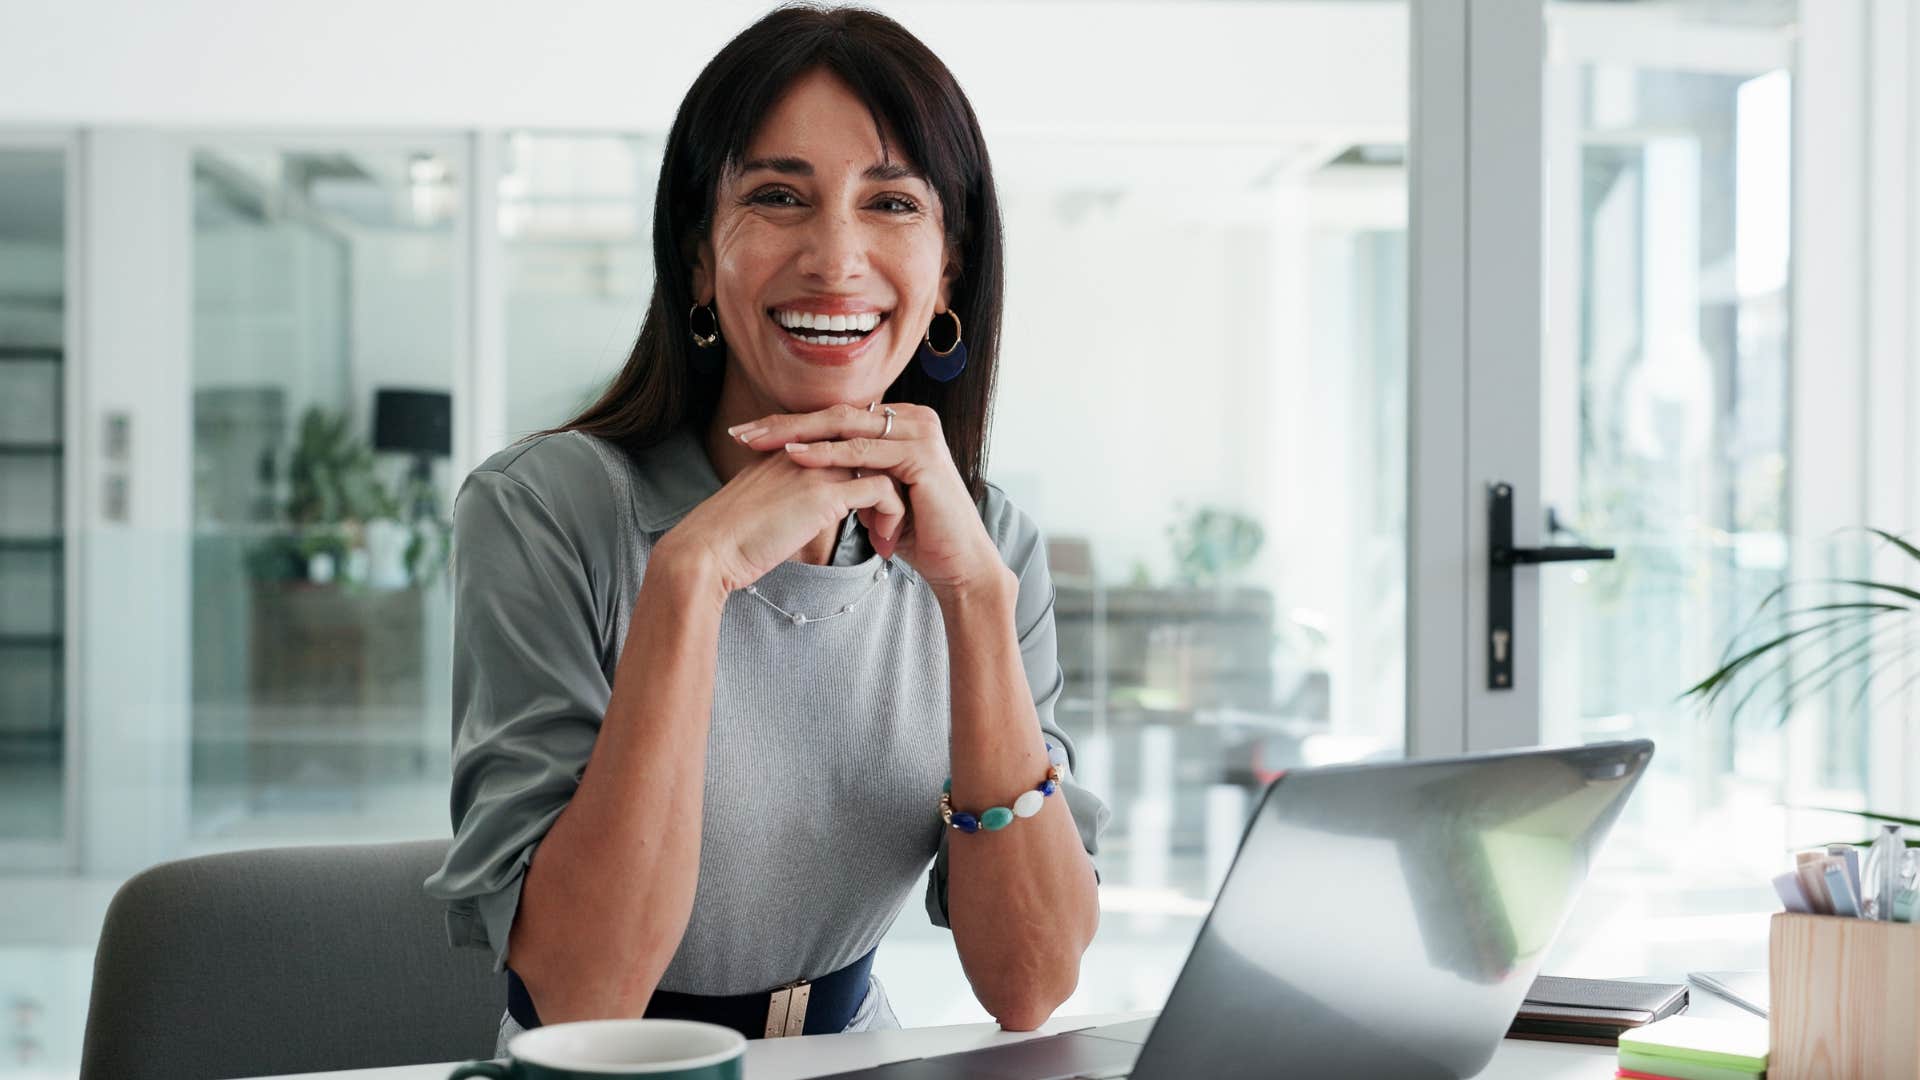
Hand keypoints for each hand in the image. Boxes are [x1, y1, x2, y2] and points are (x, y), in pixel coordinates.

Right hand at [666, 449, 906, 595]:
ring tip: (887, 535)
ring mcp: (816, 467)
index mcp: (789, 448)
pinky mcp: (825, 494)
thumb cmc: (728, 538)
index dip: (867, 469)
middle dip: (889, 480)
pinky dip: (891, 516)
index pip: (846, 441)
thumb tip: (801, 510)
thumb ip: (785, 494)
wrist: (706, 551)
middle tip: (890, 518)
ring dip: (894, 502)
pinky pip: (881, 491)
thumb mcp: (761, 503)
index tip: (873, 505)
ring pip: (883, 466)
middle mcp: (806, 448)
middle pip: (870, 447)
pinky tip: (882, 543)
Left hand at [728, 402, 1008, 595]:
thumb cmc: (918, 533)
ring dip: (798, 434)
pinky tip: (795, 456)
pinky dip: (827, 454)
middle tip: (743, 432)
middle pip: (836, 415)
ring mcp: (920, 432)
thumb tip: (805, 465)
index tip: (748, 435)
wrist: (957, 561)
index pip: (835, 416)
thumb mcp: (875, 493)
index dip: (791, 424)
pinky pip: (864, 452)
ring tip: (759, 442)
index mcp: (901, 421)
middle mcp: (913, 418)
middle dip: (785, 424)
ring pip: (846, 427)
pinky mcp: (922, 454)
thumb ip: (850, 472)